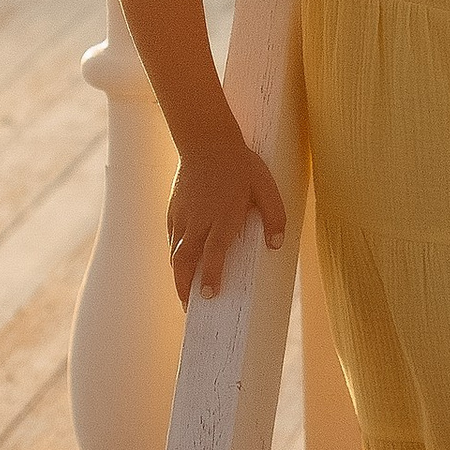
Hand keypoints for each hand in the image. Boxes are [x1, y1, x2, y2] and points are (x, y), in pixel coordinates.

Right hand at [164, 134, 286, 302]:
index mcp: (222, 219)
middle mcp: (199, 222)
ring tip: (184, 293)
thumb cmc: (240, 164)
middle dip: (185, 288)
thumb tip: (277, 244)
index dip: (210, 278)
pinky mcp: (174, 209)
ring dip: (179, 276)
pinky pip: (172, 238)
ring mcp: (183, 216)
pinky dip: (175, 255)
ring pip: (176, 253)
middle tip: (191, 309)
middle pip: (185, 262)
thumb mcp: (265, 187)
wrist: (206, 140)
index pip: (214, 255)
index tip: (209, 297)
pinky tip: (180, 263)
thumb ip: (274, 216)